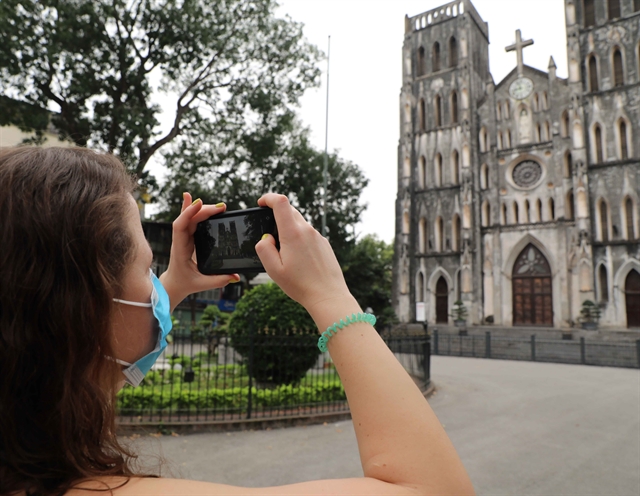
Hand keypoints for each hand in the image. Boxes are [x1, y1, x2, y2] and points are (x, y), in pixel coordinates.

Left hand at [159, 193, 239, 311]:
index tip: (199, 203)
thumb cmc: (186, 283)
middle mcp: (180, 240)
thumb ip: (219, 280)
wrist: (175, 284)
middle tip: (222, 208)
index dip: (188, 213)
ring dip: (203, 210)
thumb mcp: (202, 283)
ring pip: (190, 218)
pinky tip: (196, 200)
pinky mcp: (189, 237)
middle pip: (189, 218)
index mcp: (180, 249)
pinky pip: (191, 220)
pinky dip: (194, 210)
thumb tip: (235, 276)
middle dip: (204, 210)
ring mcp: (184, 237)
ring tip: (219, 207)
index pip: (181, 226)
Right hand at [254, 193, 351, 313]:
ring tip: (284, 252)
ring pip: (300, 223)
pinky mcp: (325, 244)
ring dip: (289, 229)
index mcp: (293, 233)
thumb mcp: (273, 270)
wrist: (328, 296)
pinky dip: (299, 238)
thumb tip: (266, 238)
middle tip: (269, 232)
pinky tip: (298, 258)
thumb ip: (264, 249)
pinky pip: (308, 234)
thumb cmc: (300, 285)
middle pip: (290, 210)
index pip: (281, 202)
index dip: (269, 198)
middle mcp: (308, 230)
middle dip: (277, 214)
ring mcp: (318, 236)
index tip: (262, 202)